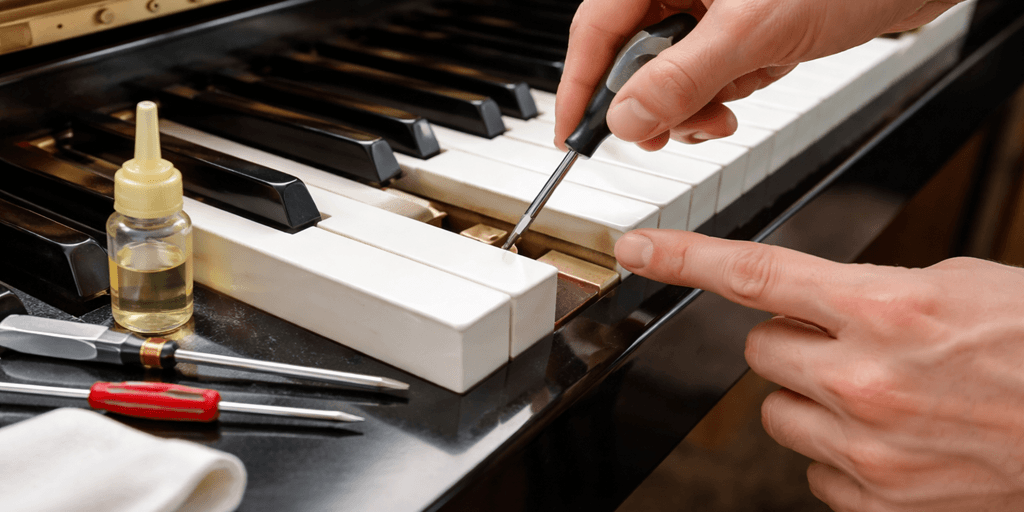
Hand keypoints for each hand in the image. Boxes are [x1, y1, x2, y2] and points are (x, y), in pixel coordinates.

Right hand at [555, 0, 962, 150]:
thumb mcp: (754, 30)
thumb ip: (683, 76)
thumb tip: (626, 118)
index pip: (597, 27)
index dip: (580, 83)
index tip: (570, 132)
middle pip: (631, 52)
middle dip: (647, 102)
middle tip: (658, 136)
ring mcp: (712, 7)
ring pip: (669, 70)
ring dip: (689, 106)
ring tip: (718, 116)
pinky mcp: (741, 28)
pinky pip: (708, 73)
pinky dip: (718, 97)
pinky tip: (741, 94)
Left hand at [615, 229, 1023, 510]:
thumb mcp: (958, 288)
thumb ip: (872, 292)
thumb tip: (815, 301)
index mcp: (886, 309)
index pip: (755, 274)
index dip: (684, 258)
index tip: (640, 249)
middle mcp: (868, 381)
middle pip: (760, 350)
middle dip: (791, 340)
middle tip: (844, 343)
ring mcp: (871, 450)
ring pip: (779, 412)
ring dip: (812, 398)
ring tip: (879, 396)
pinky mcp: (881, 505)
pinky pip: (816, 471)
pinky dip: (842, 454)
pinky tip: (894, 441)